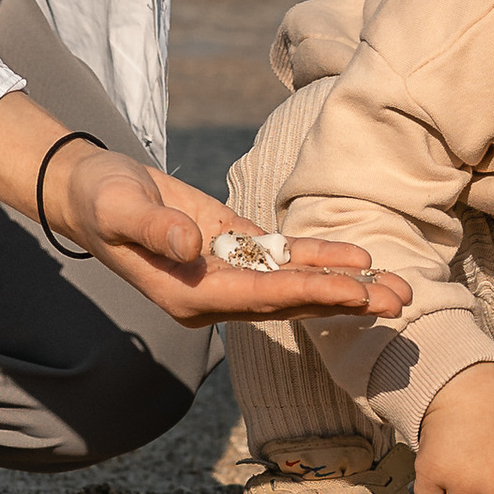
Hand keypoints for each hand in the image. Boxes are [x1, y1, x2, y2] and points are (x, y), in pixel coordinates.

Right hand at [53, 143, 412, 330]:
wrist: (91, 190)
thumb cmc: (101, 200)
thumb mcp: (119, 209)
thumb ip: (155, 230)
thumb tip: (192, 247)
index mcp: (190, 295)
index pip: (262, 297)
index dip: (311, 292)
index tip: (357, 291)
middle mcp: (215, 295)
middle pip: (292, 300)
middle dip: (347, 301)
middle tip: (402, 302)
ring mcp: (227, 274)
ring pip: (296, 283)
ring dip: (345, 285)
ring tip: (398, 288)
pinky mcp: (232, 249)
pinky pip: (284, 259)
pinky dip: (320, 257)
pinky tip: (359, 258)